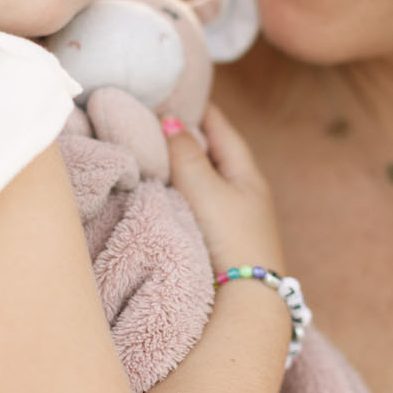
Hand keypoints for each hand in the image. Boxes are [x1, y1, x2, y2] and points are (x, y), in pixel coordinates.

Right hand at [163, 103, 285, 275]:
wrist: (245, 302)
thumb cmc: (232, 240)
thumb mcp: (208, 192)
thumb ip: (187, 156)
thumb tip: (170, 121)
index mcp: (246, 173)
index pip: (220, 127)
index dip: (198, 107)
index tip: (172, 89)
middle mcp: (241, 191)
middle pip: (210, 152)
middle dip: (184, 134)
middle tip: (150, 116)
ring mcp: (230, 216)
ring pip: (200, 179)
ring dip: (178, 164)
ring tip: (147, 148)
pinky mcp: (217, 238)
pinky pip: (193, 202)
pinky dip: (176, 190)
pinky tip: (156, 190)